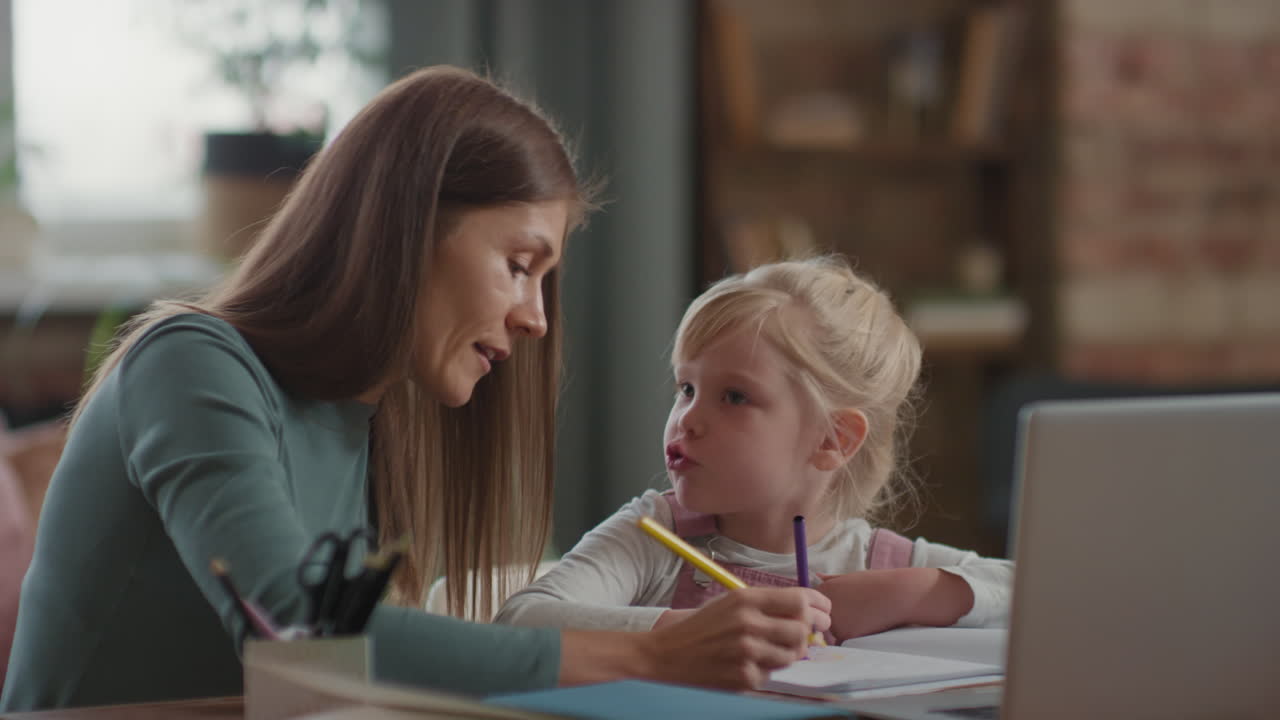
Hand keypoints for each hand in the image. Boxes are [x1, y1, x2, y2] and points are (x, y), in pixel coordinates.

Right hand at [642, 587, 830, 689]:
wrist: (665, 656)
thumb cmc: (701, 629)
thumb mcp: (730, 604)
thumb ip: (766, 605)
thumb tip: (807, 612)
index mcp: (745, 598)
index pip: (799, 598)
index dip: (819, 605)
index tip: (825, 611)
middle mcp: (748, 622)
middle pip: (802, 627)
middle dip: (809, 633)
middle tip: (808, 636)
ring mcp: (746, 651)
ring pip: (792, 654)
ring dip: (788, 654)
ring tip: (770, 650)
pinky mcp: (743, 676)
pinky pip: (771, 675)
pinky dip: (765, 672)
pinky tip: (747, 665)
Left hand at [816, 568, 973, 641]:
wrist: (897, 594)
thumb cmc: (876, 584)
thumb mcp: (851, 578)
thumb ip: (832, 580)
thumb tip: (817, 575)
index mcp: (823, 590)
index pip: (814, 607)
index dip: (828, 610)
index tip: (847, 606)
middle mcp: (823, 605)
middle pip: (820, 622)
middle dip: (832, 623)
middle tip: (856, 612)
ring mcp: (832, 620)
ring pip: (830, 634)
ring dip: (842, 631)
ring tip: (862, 616)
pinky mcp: (844, 634)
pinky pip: (842, 642)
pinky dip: (853, 638)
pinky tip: (866, 625)